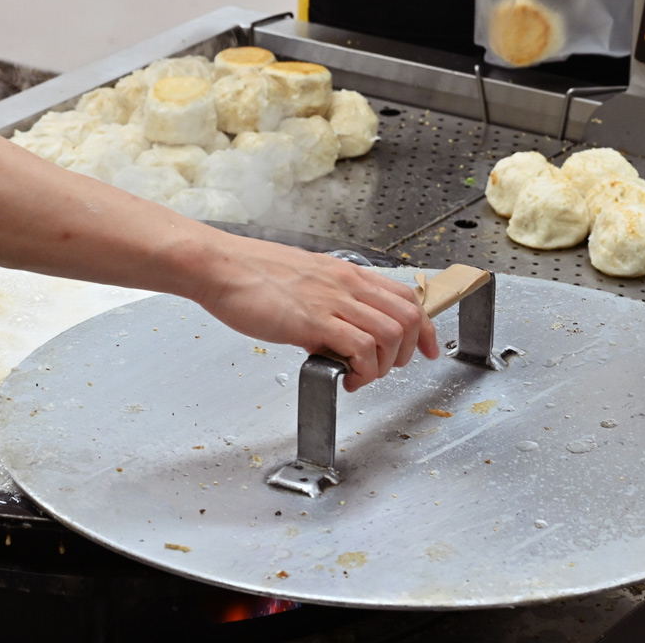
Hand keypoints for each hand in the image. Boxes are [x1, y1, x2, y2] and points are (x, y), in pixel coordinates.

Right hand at [193, 240, 438, 391]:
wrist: (218, 266)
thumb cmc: (249, 273)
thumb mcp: (302, 279)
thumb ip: (326, 300)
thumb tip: (337, 329)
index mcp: (345, 273)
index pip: (406, 297)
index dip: (424, 328)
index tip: (426, 350)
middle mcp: (346, 284)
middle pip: (408, 318)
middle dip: (407, 353)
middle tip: (386, 370)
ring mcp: (331, 301)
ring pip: (391, 334)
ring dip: (385, 366)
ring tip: (361, 376)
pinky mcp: (313, 321)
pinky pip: (361, 348)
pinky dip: (363, 371)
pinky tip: (345, 378)